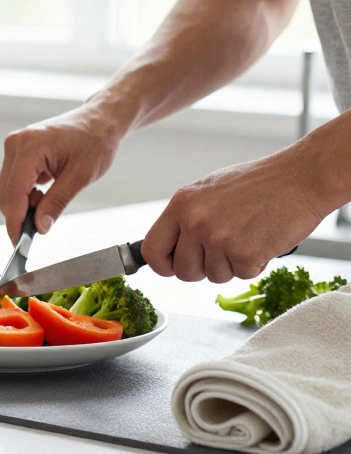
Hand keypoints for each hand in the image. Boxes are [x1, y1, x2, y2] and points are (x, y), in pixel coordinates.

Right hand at [0, 105, 123, 242]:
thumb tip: (40, 227)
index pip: (13, 193)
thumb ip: (57, 202)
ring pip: (6, 189)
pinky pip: (12, 181)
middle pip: (4, 194)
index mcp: (30, 147)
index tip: (18, 244)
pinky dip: (24, 195)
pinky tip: (43, 193)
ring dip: (23, 205)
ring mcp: (14, 147)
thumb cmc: (95, 141)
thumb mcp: (81, 176)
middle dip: (20, 214)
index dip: (15, 222)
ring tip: (48, 202)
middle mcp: (15, 144)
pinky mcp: (17, 151)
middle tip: (42, 224)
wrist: (100, 120)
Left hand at [143, 149, 328, 282]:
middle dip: (202, 269)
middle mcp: (195, 221)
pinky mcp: (245, 252)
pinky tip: (263, 240)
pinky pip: (242, 275)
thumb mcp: (209, 192)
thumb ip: (188, 217)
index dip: (162, 265)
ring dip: (232, 265)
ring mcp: (219, 238)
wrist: (301, 177)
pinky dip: (255, 264)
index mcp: (181, 204)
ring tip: (248, 237)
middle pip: (183, 271)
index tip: (172, 267)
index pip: (151, 249)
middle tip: (223, 252)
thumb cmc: (259, 183)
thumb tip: (171, 246)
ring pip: (214, 276)